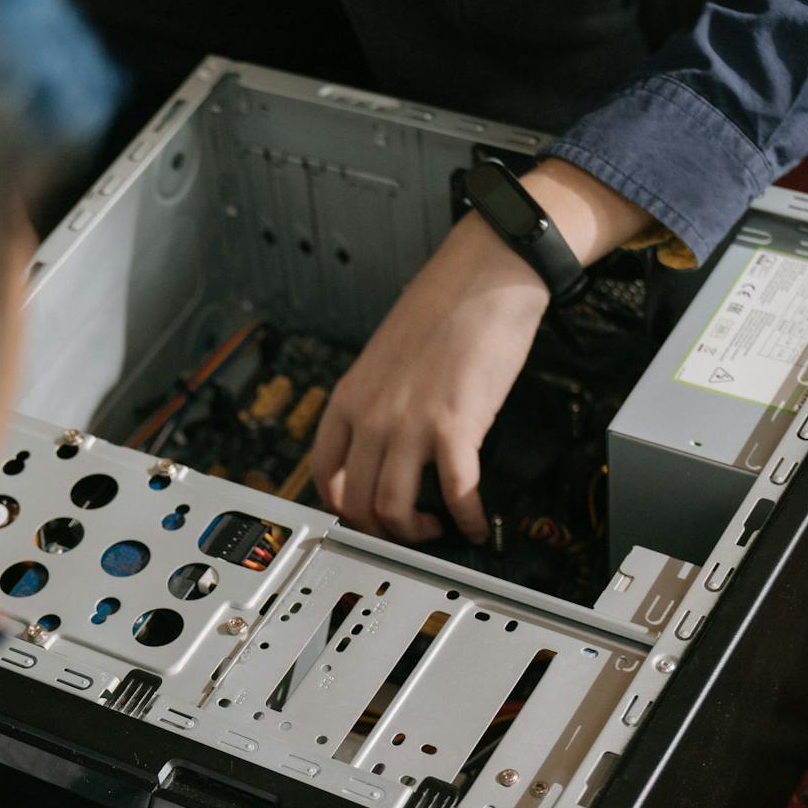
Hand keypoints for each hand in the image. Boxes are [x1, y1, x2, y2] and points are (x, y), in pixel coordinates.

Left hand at [311, 212, 547, 544]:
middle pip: (356, 501)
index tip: (361, 516)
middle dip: (381, 529)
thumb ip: (376, 400)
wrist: (485, 275)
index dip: (341, 507)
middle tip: (405, 530)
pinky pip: (456, 492)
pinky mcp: (455, 426)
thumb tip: (382, 440)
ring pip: (395, 509)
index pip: (323, 473)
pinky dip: (467, 519)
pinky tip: (476, 523)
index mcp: (349, 398)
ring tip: (437, 528)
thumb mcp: (384, 357)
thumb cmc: (442, 307)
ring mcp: (410, 424)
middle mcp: (372, 416)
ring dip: (416, 532)